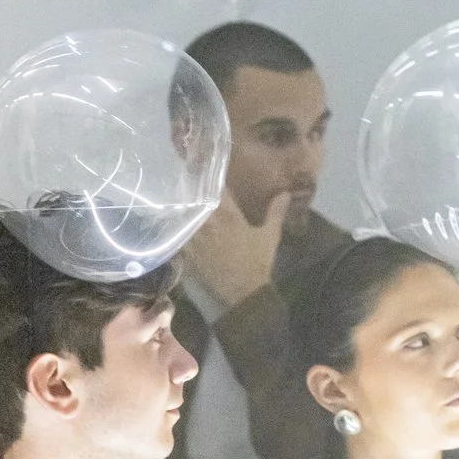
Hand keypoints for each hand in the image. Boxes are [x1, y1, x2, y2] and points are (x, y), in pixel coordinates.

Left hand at [184, 181, 287, 310]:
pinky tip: (173, 221)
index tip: (203, 164)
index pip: (215, 189)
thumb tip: (285, 192)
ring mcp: (194, 238)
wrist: (241, 294)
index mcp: (228, 215)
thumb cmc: (257, 262)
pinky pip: (177, 234)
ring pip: (183, 215)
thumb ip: (276, 212)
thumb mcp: (270, 236)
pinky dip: (176, 227)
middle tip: (186, 175)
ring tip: (176, 195)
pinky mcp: (186, 253)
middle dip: (191, 188)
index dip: (209, 176)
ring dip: (181, 206)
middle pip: (194, 199)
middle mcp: (207, 223)